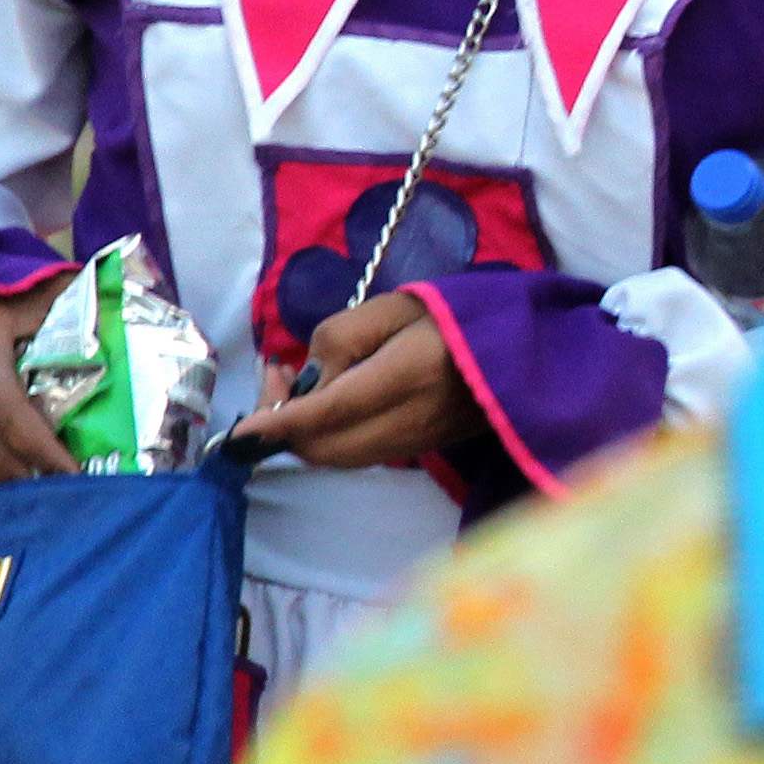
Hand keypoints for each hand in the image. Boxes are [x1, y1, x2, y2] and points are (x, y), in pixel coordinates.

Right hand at [0, 282, 76, 485]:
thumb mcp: (15, 302)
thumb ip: (59, 306)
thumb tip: (111, 298)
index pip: (11, 418)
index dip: (45, 452)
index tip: (78, 474)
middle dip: (41, 478)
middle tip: (83, 489)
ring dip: (23, 484)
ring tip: (62, 486)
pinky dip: (2, 480)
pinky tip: (30, 477)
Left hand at [230, 294, 478, 472]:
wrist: (524, 347)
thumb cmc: (456, 314)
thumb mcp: (395, 305)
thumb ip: (340, 337)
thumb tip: (304, 381)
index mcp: (406, 377)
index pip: (326, 414)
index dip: (275, 425)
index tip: (238, 432)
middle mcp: (409, 421)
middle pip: (323, 449)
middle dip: (283, 427)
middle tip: (277, 376)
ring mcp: (417, 442)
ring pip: (337, 458)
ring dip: (303, 434)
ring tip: (298, 386)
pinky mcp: (420, 450)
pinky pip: (358, 455)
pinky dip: (328, 438)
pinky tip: (329, 402)